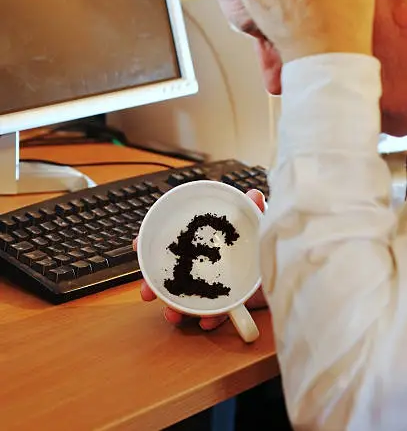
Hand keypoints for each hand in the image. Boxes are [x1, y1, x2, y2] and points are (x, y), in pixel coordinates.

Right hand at [133, 189, 267, 330]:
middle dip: (156, 284)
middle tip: (146, 292)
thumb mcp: (260, 223)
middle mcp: (209, 262)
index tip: (138, 246)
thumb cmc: (269, 240)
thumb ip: (255, 211)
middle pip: (175, 272)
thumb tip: (254, 194)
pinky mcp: (232, 301)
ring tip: (172, 316)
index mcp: (209, 241)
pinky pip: (214, 313)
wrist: (294, 268)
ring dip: (175, 307)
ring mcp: (218, 283)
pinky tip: (204, 323)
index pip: (177, 240)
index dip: (154, 242)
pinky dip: (208, 319)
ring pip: (188, 296)